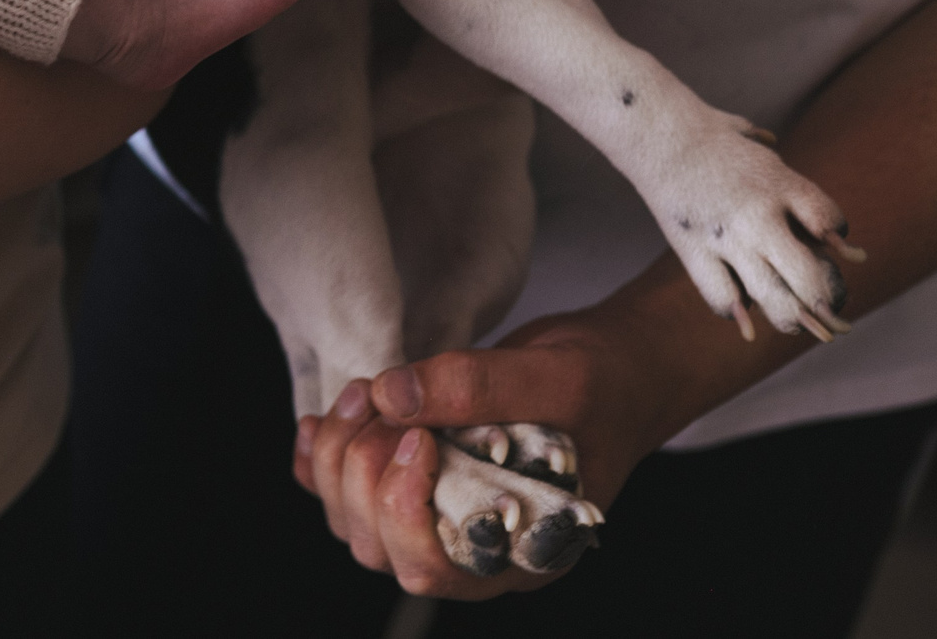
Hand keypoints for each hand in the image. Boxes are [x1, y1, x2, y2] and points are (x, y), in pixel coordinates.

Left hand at [292, 313, 684, 598]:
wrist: (617, 367)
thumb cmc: (605, 385)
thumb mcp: (558, 378)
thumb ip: (478, 386)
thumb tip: (392, 396)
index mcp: (519, 548)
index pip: (433, 569)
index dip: (402, 510)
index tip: (418, 436)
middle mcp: (473, 544)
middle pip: (380, 548)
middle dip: (362, 472)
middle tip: (382, 400)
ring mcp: (439, 514)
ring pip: (354, 522)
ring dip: (339, 457)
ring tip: (364, 393)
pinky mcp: (417, 479)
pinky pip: (344, 491)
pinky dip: (319, 460)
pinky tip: (322, 422)